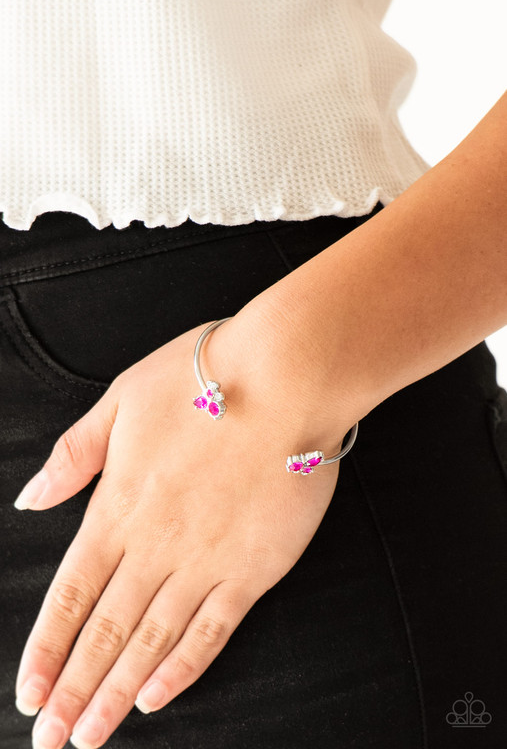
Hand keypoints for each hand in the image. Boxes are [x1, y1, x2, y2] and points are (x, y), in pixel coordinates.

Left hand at [13, 310, 350, 748]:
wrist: (286, 378)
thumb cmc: (205, 378)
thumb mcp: (121, 400)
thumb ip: (75, 455)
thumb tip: (30, 499)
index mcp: (119, 505)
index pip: (72, 593)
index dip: (47, 648)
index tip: (27, 695)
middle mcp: (157, 545)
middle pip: (106, 631)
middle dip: (73, 690)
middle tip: (50, 742)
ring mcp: (207, 561)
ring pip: (151, 642)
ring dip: (115, 694)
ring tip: (90, 737)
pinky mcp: (255, 569)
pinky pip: (212, 632)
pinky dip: (182, 670)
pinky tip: (156, 699)